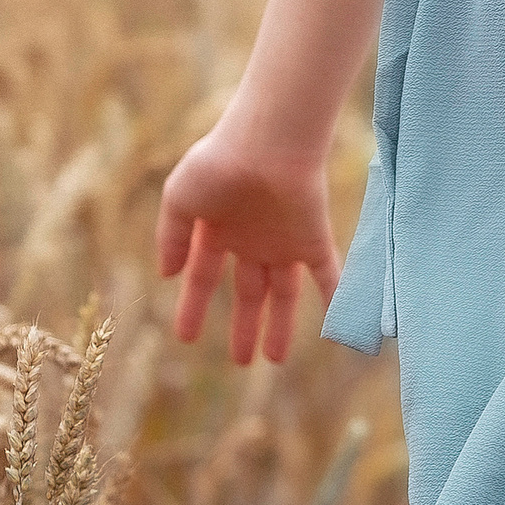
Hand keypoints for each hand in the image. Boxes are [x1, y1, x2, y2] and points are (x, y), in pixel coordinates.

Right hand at [156, 128, 340, 367]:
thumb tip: (167, 276)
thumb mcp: (179, 199)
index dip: (193, 308)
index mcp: (217, 230)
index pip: (203, 278)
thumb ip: (171, 238)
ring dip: (280, 327)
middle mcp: (251, 239)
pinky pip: (328, 275)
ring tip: (273, 360)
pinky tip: (337, 327)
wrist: (267, 141)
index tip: (186, 338)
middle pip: (248, 293)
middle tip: (241, 363)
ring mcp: (283, 240)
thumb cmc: (219, 163)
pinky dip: (334, 299)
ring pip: (284, 294)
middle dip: (244, 327)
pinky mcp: (313, 238)